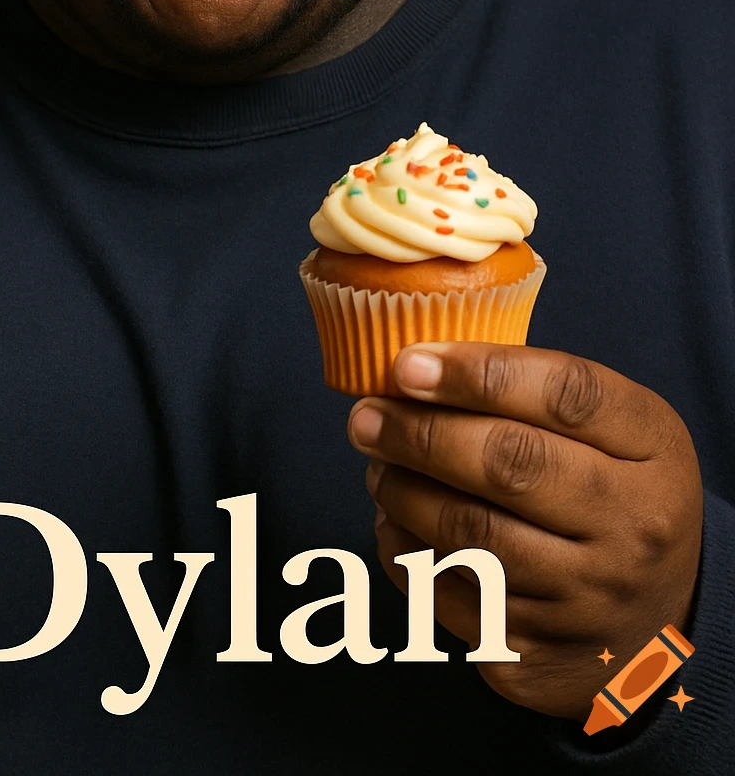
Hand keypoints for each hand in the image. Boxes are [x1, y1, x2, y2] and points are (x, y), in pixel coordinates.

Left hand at [347, 343, 702, 718]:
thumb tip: (421, 366)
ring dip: (402, 489)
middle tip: (366, 416)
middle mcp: (631, 530)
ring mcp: (584, 602)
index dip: (477, 372)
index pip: (566, 395)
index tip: (407, 365)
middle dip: (420, 432)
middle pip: (510, 463)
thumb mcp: (619, 430)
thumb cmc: (616, 498)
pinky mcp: (534, 657)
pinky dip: (403, 549)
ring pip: (468, 532)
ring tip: (376, 463)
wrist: (657, 627)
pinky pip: (445, 595)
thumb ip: (540, 389)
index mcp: (653, 453)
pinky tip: (392, 519)